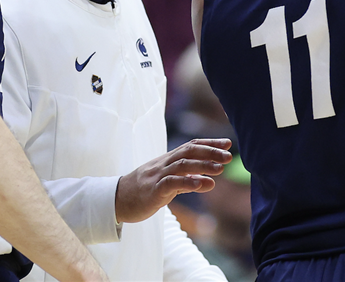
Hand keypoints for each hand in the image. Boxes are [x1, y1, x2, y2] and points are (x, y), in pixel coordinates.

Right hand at [115, 139, 231, 223]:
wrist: (116, 199)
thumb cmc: (144, 190)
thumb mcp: (168, 183)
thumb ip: (189, 180)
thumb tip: (211, 181)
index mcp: (168, 160)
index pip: (191, 146)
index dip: (210, 144)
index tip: (228, 143)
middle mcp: (164, 164)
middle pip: (189, 151)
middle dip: (210, 152)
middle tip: (229, 156)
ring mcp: (157, 176)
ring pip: (182, 165)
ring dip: (203, 166)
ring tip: (220, 169)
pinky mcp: (152, 190)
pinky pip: (171, 183)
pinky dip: (187, 182)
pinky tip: (201, 185)